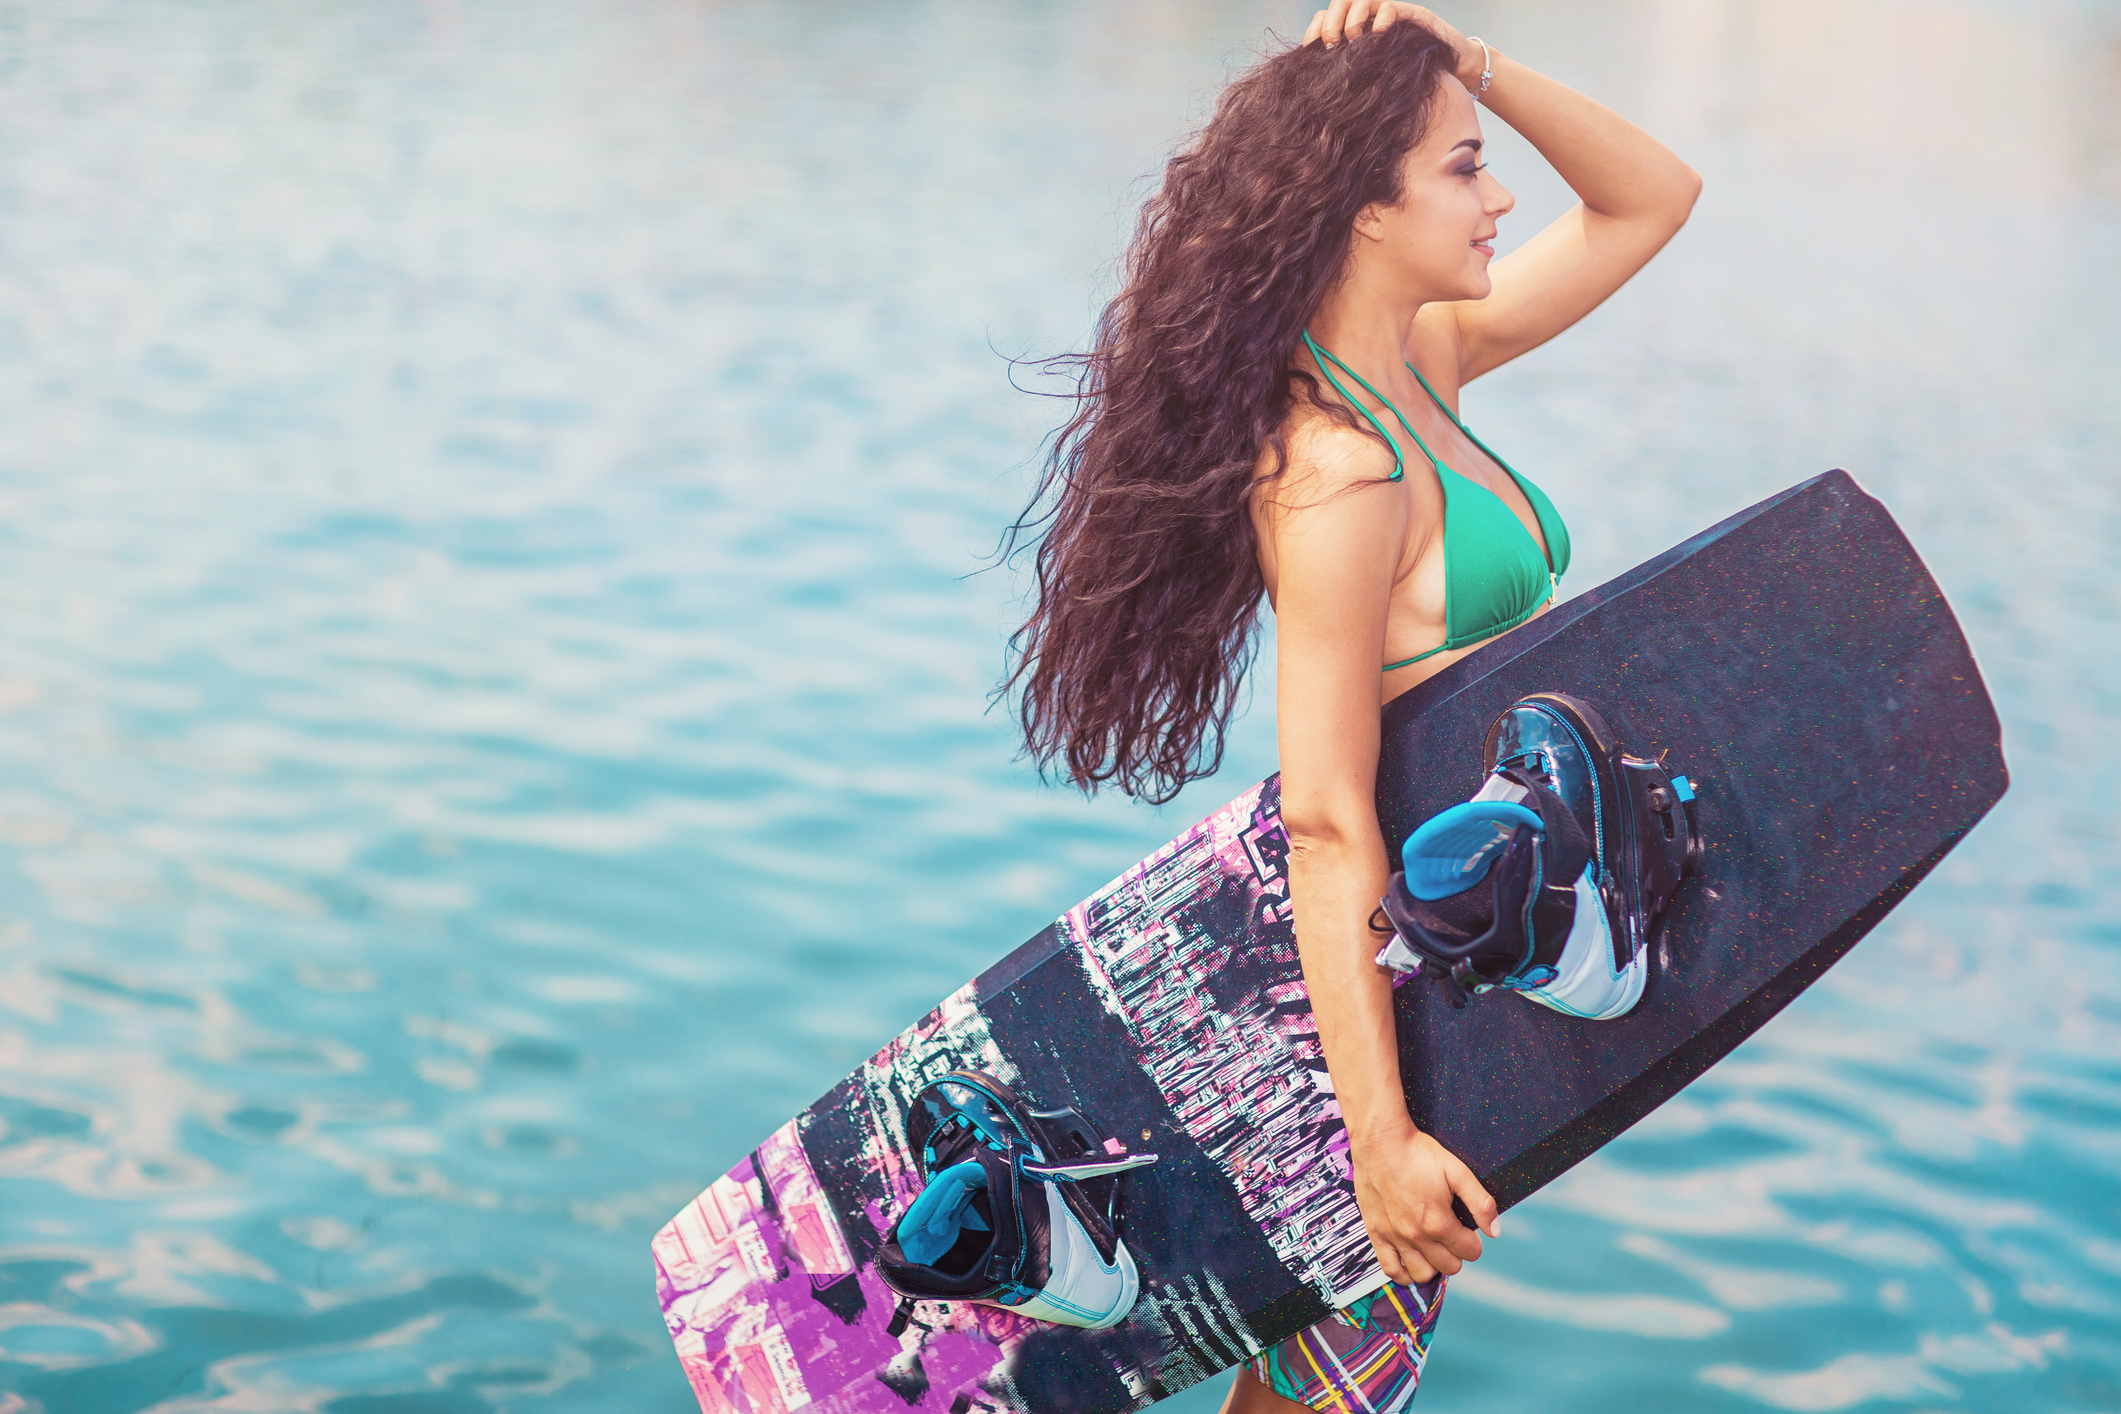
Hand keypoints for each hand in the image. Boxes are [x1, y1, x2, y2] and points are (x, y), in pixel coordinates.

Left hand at [1302, 2, 1483, 91]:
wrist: (1454, 72)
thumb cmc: (1412, 81)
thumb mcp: (1374, 82)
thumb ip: (1352, 80)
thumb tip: (1319, 96)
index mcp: (1359, 32)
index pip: (1327, 17)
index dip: (1315, 29)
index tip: (1309, 49)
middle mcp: (1373, 18)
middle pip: (1341, 3)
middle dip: (1330, 22)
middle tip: (1331, 44)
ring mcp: (1393, 14)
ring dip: (1353, 17)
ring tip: (1353, 38)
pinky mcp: (1414, 15)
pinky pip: (1392, 6)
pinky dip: (1383, 17)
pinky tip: (1378, 34)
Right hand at [1349, 1121, 1499, 1282]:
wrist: (1380, 1141)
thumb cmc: (1418, 1153)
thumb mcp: (1457, 1170)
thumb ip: (1480, 1202)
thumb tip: (1494, 1231)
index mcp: (1438, 1222)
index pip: (1470, 1252)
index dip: (1474, 1241)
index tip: (1468, 1229)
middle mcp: (1416, 1235)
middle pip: (1450, 1267)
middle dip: (1457, 1253)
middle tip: (1452, 1234)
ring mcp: (1394, 1237)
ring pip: (1422, 1274)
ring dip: (1433, 1265)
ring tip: (1434, 1247)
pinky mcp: (1376, 1234)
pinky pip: (1391, 1270)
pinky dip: (1403, 1272)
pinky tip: (1411, 1259)